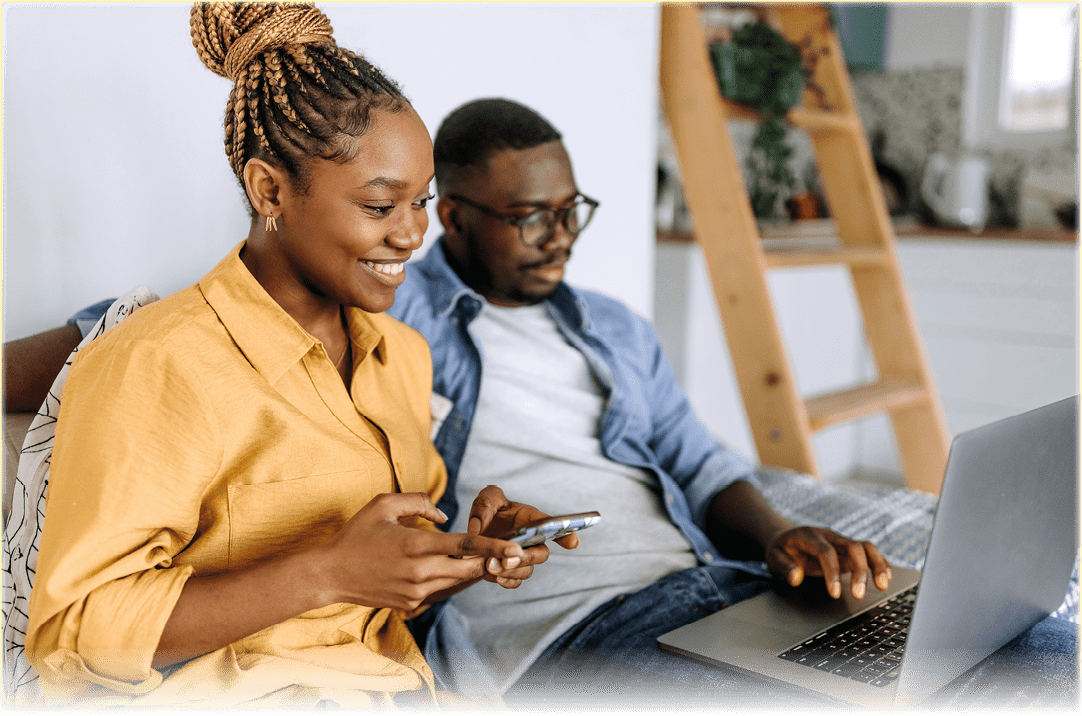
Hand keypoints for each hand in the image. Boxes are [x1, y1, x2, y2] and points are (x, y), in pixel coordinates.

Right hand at [314, 492, 525, 610]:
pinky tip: (449, 569)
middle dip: (491, 562)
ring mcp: (416, 592)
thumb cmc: (357, 535)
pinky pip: (440, 591)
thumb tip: (443, 516)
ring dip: (472, 571)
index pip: (465, 546)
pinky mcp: (411, 604)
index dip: (494, 547)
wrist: (331, 575)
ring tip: (487, 559)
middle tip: (513, 554)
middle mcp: (419, 572)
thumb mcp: (383, 505)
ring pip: (457, 582)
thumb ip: (418, 502)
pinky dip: (449, 580)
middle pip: (469, 569)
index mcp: (415, 545)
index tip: (516, 549)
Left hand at [466, 485, 578, 588]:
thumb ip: (484, 507)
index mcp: (531, 518)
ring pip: (528, 570)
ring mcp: (522, 557)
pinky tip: (493, 576)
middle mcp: (532, 540)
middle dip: (527, 558)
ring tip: (490, 566)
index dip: (566, 534)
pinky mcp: (510, 571)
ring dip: (512, 571)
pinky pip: (515, 581)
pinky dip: (506, 581)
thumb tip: (477, 530)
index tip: (573, 543)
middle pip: (542, 554)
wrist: (475, 532)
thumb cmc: (488, 511)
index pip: (552, 525)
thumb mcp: (487, 499)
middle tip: (507, 559)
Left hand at [766, 526, 891, 598]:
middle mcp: (829, 536)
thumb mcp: (773, 557)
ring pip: (865, 547)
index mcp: (809, 536)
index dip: (832, 572)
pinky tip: (885, 578)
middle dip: (859, 571)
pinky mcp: (848, 551)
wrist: (786, 538)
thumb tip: (795, 578)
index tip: (835, 594)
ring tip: (882, 586)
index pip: (826, 552)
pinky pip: (868, 553)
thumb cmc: (782, 549)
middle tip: (859, 595)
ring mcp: (841, 542)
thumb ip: (784, 567)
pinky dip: (879, 563)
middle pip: (852, 546)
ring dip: (876, 565)